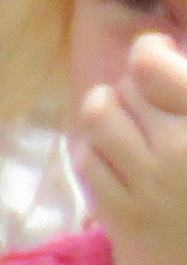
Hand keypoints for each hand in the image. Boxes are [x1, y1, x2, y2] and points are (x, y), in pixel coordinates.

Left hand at [75, 32, 186, 264]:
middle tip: (150, 99)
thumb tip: (153, 49)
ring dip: (106, 110)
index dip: (149, 51)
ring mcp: (150, 184)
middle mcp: (180, 149)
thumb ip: (183, 92)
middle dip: (132, 87)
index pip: (152, 66)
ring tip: (126, 119)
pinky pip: (88, 159)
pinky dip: (96, 147)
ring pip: (98, 118)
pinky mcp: (125, 214)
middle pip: (124, 89)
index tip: (156, 52)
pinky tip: (118, 154)